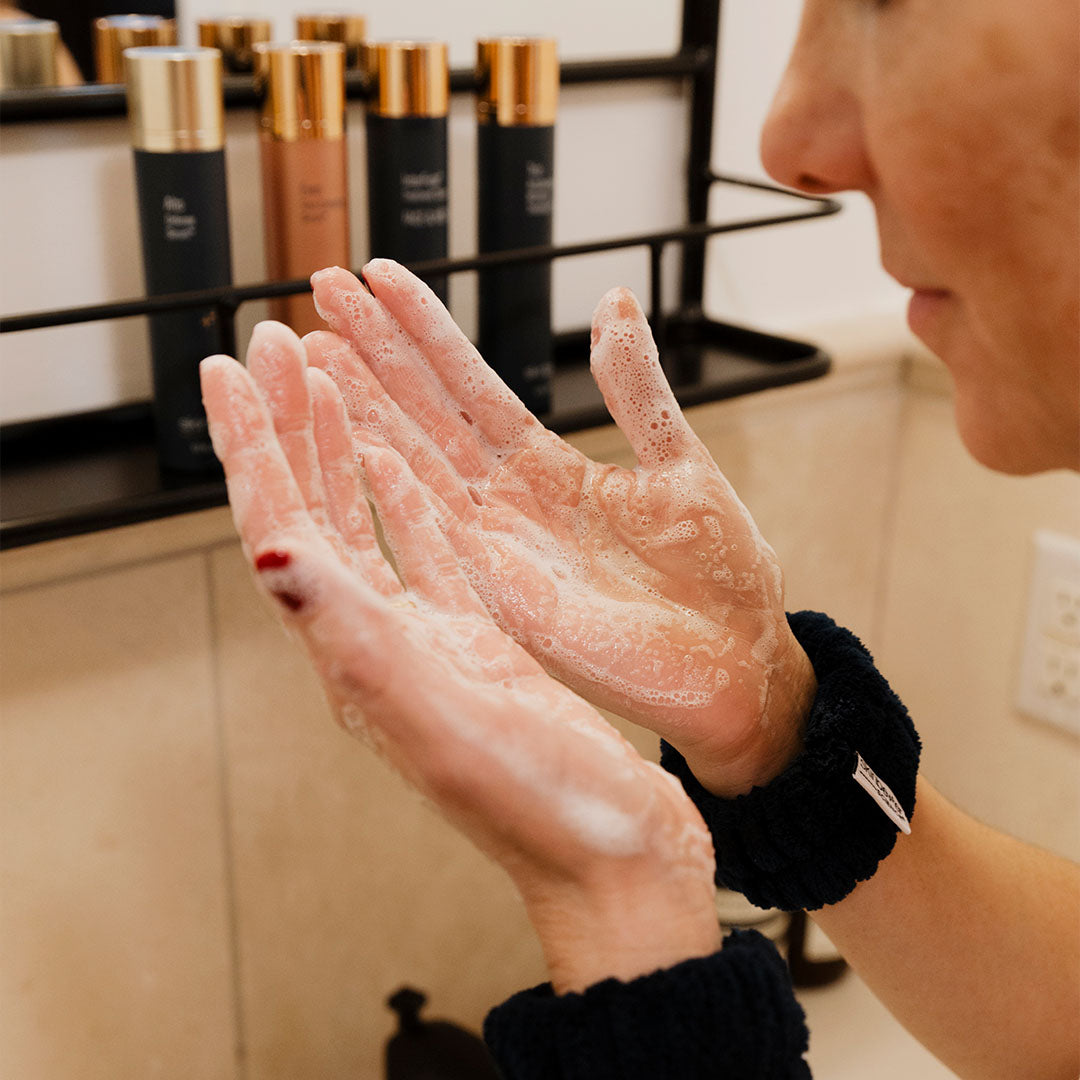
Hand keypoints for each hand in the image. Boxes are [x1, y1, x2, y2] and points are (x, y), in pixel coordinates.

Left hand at [200, 322, 721, 991]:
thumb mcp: (443, 716)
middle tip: (280, 344)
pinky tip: (397, 464)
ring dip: (340, 448)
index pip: (282, 527)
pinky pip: (424, 555)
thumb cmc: (541, 804)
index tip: (231, 368)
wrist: (613, 856)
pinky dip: (403, 500)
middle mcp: (377, 644)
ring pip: (364, 524)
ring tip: (329, 379)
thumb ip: (357, 638)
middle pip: (313, 511)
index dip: (253, 445)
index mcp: (358, 655)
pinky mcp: (475, 646)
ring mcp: (426, 642)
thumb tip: (270, 555)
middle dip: (290, 424)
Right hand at [307, 260, 815, 796]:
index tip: (378, 274)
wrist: (743, 661)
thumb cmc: (721, 573)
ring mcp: (498, 548)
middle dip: (372, 355)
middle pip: (425, 416)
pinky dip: (397, 490)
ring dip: (364, 409)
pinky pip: (439, 535)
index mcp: (548, 467)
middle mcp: (508, 503)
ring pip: (415, 464)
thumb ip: (635, 389)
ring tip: (313, 352)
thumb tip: (613, 300)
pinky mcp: (504, 597)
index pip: (469, 385)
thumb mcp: (679, 464)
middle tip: (320, 293)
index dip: (425, 330)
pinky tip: (355, 443)